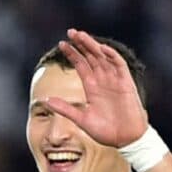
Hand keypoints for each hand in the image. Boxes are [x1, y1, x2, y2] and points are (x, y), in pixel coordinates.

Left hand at [41, 29, 148, 147]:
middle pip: (90, 56)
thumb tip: (45, 100)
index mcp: (91, 87)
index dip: (72, 54)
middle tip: (70, 32)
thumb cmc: (105, 131)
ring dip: (93, 45)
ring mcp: (114, 80)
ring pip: (103, 57)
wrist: (125, 139)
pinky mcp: (125, 83)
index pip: (81, 65)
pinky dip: (111, 55)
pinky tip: (100, 48)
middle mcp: (102, 80)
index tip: (62, 44)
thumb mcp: (81, 119)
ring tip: (81, 35)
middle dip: (81, 44)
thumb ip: (65, 109)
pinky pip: (119, 65)